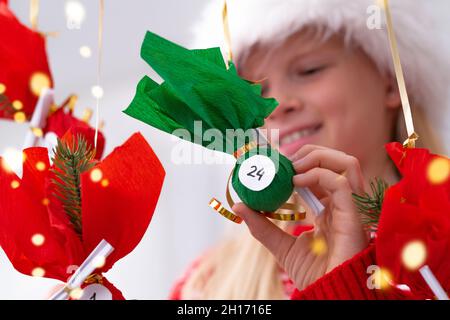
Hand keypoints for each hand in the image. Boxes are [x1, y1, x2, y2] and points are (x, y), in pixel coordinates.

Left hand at [232, 144, 368, 289]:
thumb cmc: (313, 274)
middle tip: (284, 161)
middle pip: (337, 161)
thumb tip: (239, 206)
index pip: (322, 172)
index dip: (301, 162)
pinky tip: (296, 180)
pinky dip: (317, 174)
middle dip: (309, 153)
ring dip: (317, 157)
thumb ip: (263, 226)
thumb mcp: (281, 245)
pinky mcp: (353, 216)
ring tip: (292, 166)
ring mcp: (350, 208)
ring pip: (346, 164)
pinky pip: (340, 184)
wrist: (328, 295)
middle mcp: (343, 204)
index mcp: (330, 208)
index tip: (277, 163)